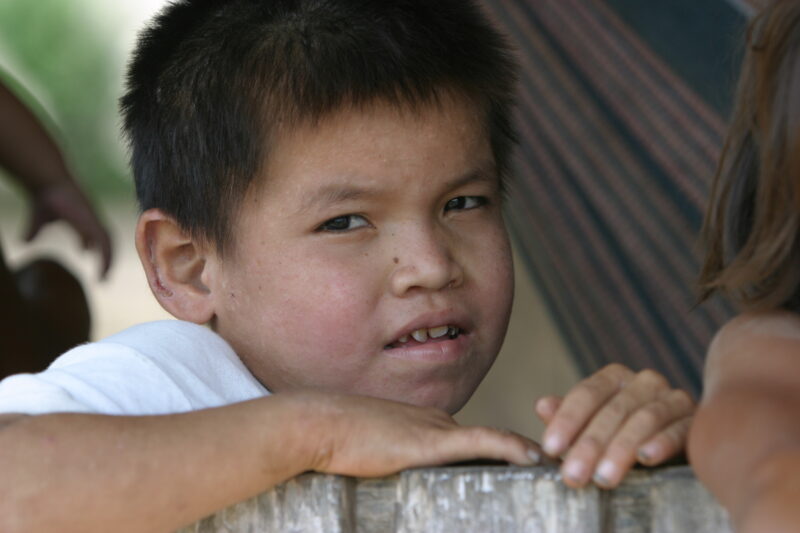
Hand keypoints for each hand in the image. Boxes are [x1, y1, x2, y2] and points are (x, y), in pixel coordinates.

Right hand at [25, 183, 112, 277]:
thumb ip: (34, 231)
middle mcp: (92, 220)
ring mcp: (96, 220)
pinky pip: (105, 243)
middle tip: (104, 275)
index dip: (94, 246)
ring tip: (104, 277)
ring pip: (108, 244)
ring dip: (108, 261)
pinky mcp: (95, 222)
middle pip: (106, 241)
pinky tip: (103, 269)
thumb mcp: (39, 220)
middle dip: (107, 257)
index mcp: (83, 219)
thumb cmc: (44, 198)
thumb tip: (25, 243)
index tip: (89, 255)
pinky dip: (106, 256)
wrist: (49, 183)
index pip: (94, 235)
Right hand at [294, 392, 541, 477]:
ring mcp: (436, 428)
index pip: (471, 441)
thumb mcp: (371, 448)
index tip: (523, 467)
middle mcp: (437, 421)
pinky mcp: (432, 441)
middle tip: (550, 472)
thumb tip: (393, 473)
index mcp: (424, 424)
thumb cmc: (336, 439)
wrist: (319, 424)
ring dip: (523, 453)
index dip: (499, 452)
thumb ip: (390, 459)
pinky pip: (483, 443)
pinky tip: (534, 458)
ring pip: (492, 441)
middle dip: (519, 456)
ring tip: (553, 469)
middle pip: (488, 442)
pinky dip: (511, 448)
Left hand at [535, 364, 693, 488]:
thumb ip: (568, 416)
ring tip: (604, 477)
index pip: (586, 393)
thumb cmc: (624, 431)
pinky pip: (679, 429)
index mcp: (615, 378)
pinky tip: (646, 458)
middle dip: (590, 444)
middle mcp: (645, 382)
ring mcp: (673, 398)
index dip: (567, 420)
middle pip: (613, 410)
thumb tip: (542, 406)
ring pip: (644, 419)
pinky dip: (662, 442)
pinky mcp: (696, 420)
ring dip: (621, 449)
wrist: (677, 437)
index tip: (550, 448)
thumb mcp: (593, 425)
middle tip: (573, 475)